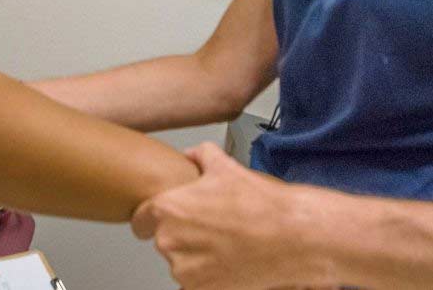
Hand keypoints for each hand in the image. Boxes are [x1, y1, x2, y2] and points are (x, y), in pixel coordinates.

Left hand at [131, 142, 331, 289]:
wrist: (292, 237)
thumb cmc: (258, 203)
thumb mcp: (225, 166)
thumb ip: (200, 156)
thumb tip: (190, 154)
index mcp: (167, 209)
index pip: (141, 220)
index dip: (152, 219)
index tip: (166, 222)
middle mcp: (169, 241)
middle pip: (164, 242)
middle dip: (182, 237)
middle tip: (211, 230)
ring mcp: (184, 270)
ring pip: (180, 264)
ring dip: (196, 258)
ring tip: (225, 246)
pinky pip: (195, 283)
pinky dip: (209, 277)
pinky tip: (229, 262)